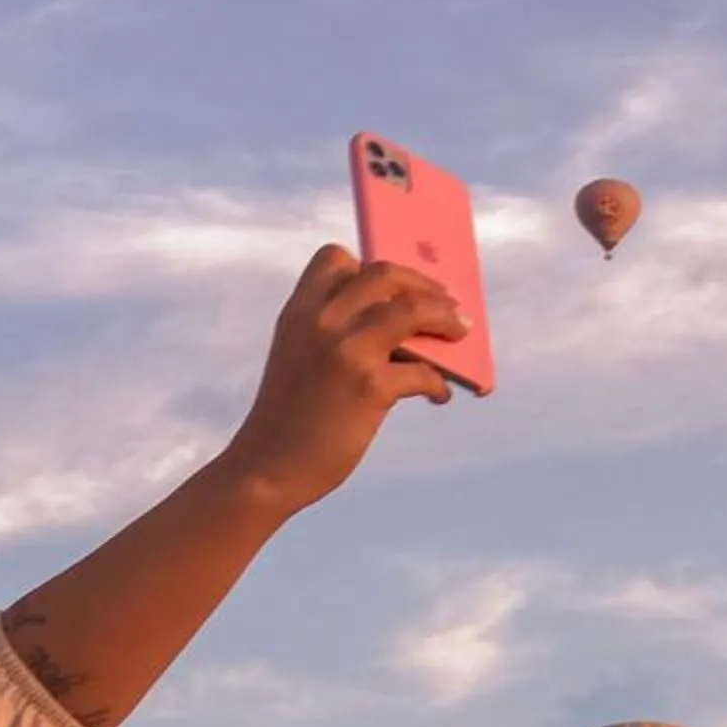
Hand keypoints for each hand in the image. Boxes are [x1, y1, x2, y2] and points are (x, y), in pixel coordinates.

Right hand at [226, 245, 465, 515]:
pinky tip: (439, 395)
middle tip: (444, 302)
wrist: (266, 469)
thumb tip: (407, 322)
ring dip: (445, 319)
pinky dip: (438, 383)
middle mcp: (321, 322)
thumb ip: (334, 332)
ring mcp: (346, 351)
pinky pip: (424, 371)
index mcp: (299, 312)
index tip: (395, 285)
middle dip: (422, 284)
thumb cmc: (289, 418)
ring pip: (413, 310)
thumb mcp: (298, 358)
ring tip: (460, 332)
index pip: (336, 258)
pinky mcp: (370, 387)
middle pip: (386, 274)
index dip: (370, 265)